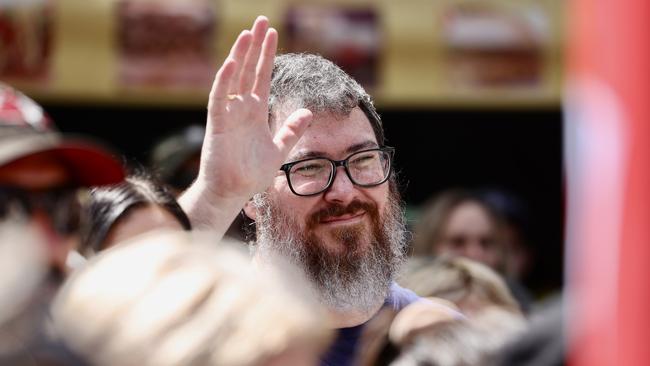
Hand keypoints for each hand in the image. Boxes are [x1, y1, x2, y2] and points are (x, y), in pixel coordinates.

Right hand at [180, 16, 311, 230]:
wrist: (233, 193)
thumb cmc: (251, 174)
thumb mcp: (279, 149)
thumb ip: (291, 130)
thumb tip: (308, 112)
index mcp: (255, 113)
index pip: (262, 76)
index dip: (267, 55)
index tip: (273, 33)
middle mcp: (241, 109)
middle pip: (249, 70)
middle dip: (255, 46)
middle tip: (261, 21)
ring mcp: (228, 114)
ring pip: (234, 78)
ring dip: (240, 55)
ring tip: (248, 33)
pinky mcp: (218, 124)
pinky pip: (220, 98)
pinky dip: (225, 80)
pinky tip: (233, 62)